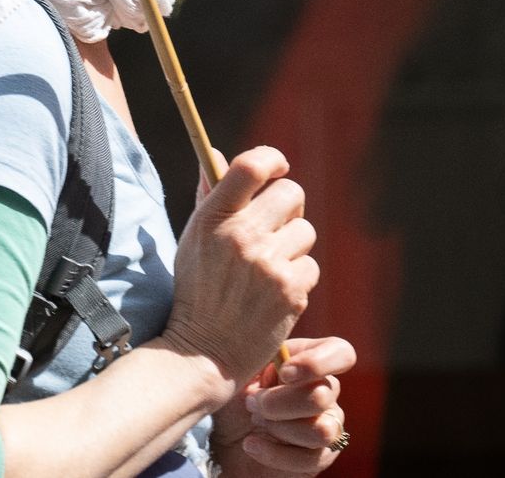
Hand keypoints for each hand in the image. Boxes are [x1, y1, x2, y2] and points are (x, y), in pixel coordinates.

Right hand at [159, 147, 315, 386]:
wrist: (204, 350)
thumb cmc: (197, 289)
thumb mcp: (193, 238)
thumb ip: (209, 196)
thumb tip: (216, 154)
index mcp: (214, 217)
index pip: (252, 166)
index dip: (272, 158)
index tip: (277, 166)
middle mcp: (242, 236)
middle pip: (292, 193)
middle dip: (288, 207)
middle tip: (277, 224)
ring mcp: (269, 264)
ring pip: (306, 231)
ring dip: (293, 246)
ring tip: (269, 267)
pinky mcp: (292, 291)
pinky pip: (310, 266)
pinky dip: (297, 278)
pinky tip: (275, 293)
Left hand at [211, 336, 356, 473]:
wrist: (223, 439)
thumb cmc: (232, 395)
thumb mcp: (239, 369)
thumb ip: (258, 353)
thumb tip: (276, 355)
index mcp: (308, 360)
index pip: (340, 353)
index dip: (316, 363)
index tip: (284, 373)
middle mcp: (326, 390)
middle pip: (321, 396)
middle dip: (277, 403)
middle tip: (251, 403)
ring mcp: (328, 424)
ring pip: (321, 430)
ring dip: (280, 428)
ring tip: (254, 422)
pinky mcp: (321, 456)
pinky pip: (312, 458)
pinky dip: (274, 452)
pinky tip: (250, 444)